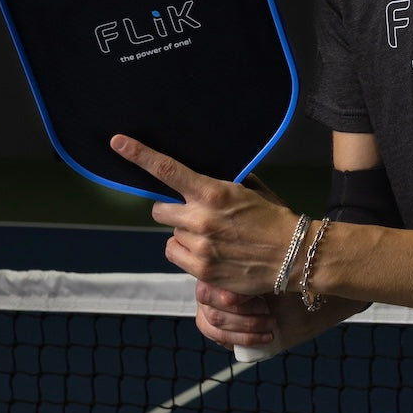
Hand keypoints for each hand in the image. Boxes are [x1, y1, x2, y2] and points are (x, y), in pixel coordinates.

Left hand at [109, 134, 295, 345]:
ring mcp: (199, 246)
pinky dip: (186, 252)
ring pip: (170, 234)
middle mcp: (201, 218)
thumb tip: (203, 176)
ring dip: (183, 233)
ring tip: (210, 237)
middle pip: (160, 210)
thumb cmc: (275, 219)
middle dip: (174, 211)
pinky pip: (175, 254)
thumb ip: (223, 183)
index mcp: (213, 192)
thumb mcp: (252, 190)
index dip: (139, 155)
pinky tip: (209, 252)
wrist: (294, 255)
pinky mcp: (201, 269)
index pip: (167, 170)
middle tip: (195, 215)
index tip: (118, 143)